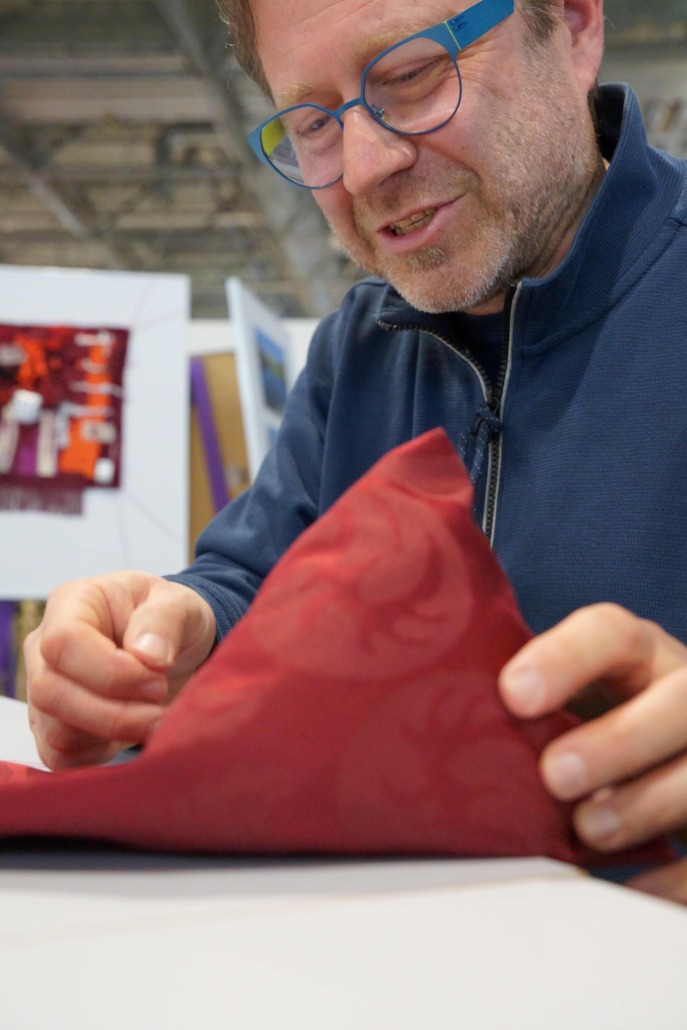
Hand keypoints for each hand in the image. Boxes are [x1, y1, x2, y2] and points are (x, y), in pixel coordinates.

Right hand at [24, 572, 215, 770]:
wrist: (170, 647)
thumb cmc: (169, 619)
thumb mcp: (180, 604)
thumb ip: (165, 620)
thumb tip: (150, 656)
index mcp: (72, 604)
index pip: (64, 643)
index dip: (110, 672)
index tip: (157, 680)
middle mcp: (45, 648)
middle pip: (51, 693)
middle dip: (115, 712)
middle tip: (162, 708)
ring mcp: (45, 689)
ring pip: (56, 731)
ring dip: (113, 734)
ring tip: (157, 719)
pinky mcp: (53, 726)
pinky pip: (61, 756)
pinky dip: (101, 755)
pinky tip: (134, 731)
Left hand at [498, 603, 686, 903]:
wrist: (652, 751)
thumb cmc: (590, 720)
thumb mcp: (566, 696)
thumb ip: (524, 704)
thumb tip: (429, 730)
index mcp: (637, 653)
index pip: (610, 633)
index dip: (565, 658)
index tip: (512, 694)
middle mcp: (682, 692)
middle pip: (676, 702)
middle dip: (619, 740)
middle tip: (554, 775)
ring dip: (647, 802)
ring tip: (588, 828)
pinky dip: (672, 876)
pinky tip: (632, 887)